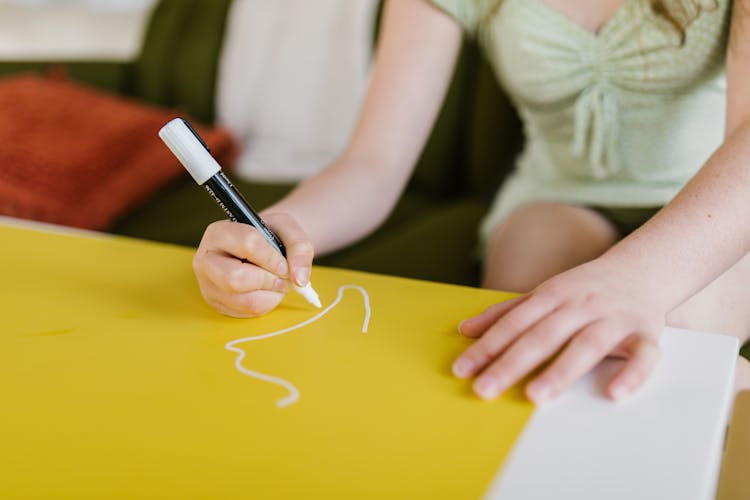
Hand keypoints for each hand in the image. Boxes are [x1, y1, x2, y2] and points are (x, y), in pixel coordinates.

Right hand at [192, 214, 313, 317]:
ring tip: (277, 283)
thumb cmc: (271, 236)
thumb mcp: (288, 230)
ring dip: (270, 294)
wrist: (262, 249)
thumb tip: (299, 279)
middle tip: (281, 276)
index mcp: (219, 233)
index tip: (283, 262)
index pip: (247, 244)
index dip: (272, 257)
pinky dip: (266, 304)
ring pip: (242, 300)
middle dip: (267, 280)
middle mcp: (206, 259)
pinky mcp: (216, 303)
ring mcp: (208, 284)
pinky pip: (246, 313)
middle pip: (235, 278)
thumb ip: (299, 248)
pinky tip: (267, 291)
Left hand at [453, 258, 663, 403]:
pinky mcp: (646, 333)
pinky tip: (614, 394)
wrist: (644, 267)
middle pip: (542, 336)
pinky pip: (644, 355)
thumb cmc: (586, 288)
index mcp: (553, 294)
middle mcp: (581, 305)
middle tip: (484, 390)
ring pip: (587, 345)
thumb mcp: (544, 293)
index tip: (462, 370)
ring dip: (561, 370)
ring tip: (535, 396)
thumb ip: (506, 313)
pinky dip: (632, 374)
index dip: (487, 346)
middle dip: (511, 363)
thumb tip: (465, 330)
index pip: (514, 323)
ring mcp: (614, 318)